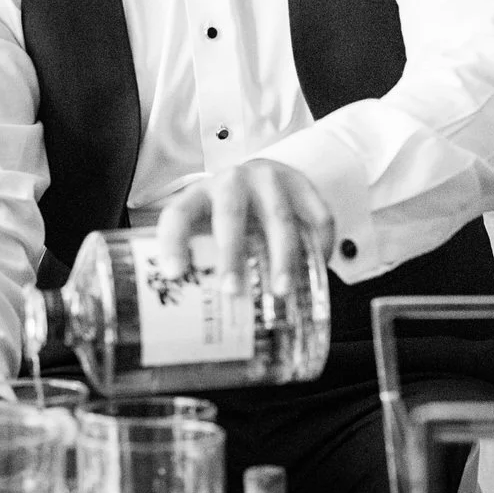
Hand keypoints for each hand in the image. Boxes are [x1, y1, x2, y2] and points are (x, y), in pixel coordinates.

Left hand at [153, 159, 332, 295]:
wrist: (262, 174)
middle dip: (232, 252)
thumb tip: (191, 319)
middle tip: (233, 289)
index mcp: (200, 194)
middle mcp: (233, 182)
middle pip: (230, 213)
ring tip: (281, 290)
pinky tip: (317, 267)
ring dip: (281, 256)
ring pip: (278, 217)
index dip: (174, 242)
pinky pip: (316, 215)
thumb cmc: (230, 212)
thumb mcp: (207, 224)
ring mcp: (270, 181)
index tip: (175, 273)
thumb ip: (200, 258)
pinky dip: (319, 244)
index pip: (179, 214)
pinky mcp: (302, 185)